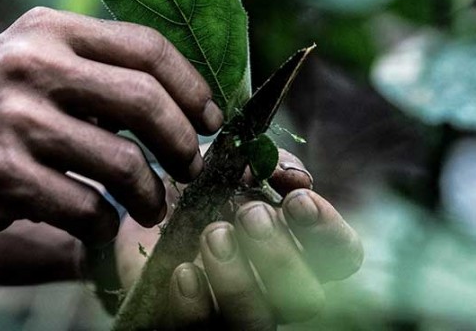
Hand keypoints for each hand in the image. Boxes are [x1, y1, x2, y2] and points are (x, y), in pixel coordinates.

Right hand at [0, 7, 223, 240]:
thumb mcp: (33, 60)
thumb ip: (96, 68)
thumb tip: (185, 100)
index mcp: (49, 31)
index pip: (146, 47)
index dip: (191, 86)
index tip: (210, 119)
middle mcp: (31, 66)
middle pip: (144, 100)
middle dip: (182, 142)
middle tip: (191, 166)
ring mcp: (14, 121)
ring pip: (122, 163)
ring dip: (151, 194)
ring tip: (152, 205)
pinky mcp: (0, 176)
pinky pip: (85, 208)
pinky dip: (106, 223)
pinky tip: (101, 222)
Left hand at [116, 151, 362, 329]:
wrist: (135, 215)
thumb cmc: (194, 189)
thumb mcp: (227, 163)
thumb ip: (264, 161)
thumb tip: (295, 176)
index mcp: (294, 246)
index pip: (341, 254)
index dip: (328, 230)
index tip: (297, 199)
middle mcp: (273, 290)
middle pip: (307, 296)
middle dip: (281, 253)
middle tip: (250, 214)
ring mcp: (233, 315)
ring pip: (258, 322)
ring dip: (240, 278)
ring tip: (213, 235)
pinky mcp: (192, 328)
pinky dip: (194, 303)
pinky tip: (183, 271)